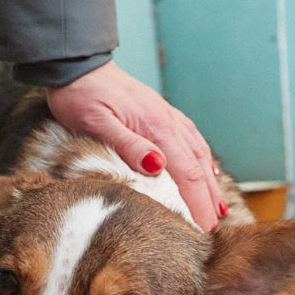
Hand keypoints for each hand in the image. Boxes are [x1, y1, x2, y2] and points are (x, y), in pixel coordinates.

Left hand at [47, 61, 222, 229]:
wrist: (78, 66)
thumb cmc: (82, 96)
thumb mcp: (98, 123)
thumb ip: (128, 145)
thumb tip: (158, 166)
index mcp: (157, 127)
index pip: (187, 174)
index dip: (198, 204)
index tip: (205, 229)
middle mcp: (168, 122)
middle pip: (198, 167)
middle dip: (208, 198)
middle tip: (213, 228)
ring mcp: (166, 116)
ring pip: (198, 154)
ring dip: (209, 182)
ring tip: (217, 206)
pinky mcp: (160, 114)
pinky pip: (190, 140)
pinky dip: (202, 160)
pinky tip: (206, 169)